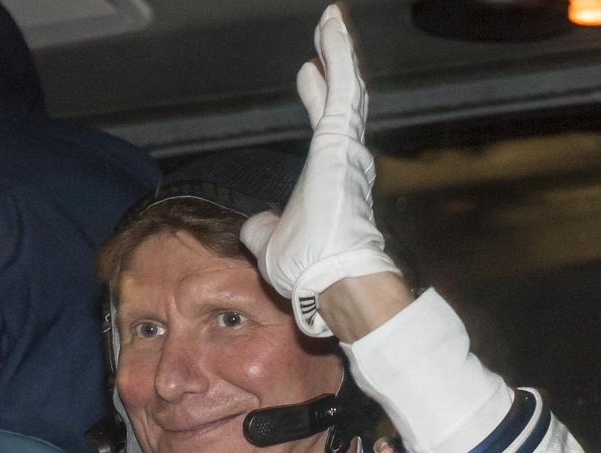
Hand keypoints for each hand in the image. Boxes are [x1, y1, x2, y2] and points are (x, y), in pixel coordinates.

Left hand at [239, 4, 401, 338]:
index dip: (318, 97)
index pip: (325, 127)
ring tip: (332, 21)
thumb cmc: (305, 268)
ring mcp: (346, 149)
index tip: (309, 74)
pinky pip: (342, 88)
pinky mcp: (341, 141)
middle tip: (329, 36)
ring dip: (339, 52)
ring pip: (346, 89)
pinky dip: (339, 56)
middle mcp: (345, 161)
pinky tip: (332, 28)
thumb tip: (254, 224)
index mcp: (328, 180)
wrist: (327, 279)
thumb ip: (262, 228)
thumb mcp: (270, 244)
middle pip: (341, 101)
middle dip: (334, 65)